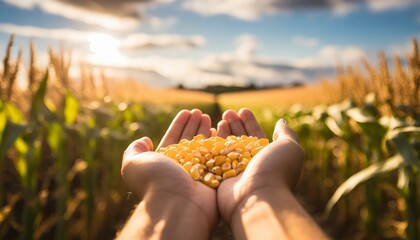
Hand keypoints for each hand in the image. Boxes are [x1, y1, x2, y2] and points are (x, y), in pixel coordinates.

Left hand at [120, 109, 218, 233]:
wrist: (178, 203)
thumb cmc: (156, 180)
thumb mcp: (134, 163)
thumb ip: (135, 149)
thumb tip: (145, 140)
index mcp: (164, 163)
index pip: (172, 139)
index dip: (179, 125)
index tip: (186, 112)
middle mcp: (181, 168)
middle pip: (189, 141)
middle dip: (194, 126)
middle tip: (200, 112)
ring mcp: (199, 172)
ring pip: (203, 147)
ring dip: (206, 131)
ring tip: (209, 117)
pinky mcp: (214, 176)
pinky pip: (217, 156)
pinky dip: (219, 143)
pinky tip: (220, 131)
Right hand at [216, 108, 303, 223]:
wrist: (257, 198)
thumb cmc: (275, 170)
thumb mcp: (289, 148)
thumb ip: (286, 133)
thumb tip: (281, 121)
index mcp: (267, 157)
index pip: (257, 136)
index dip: (250, 122)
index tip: (242, 110)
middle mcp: (251, 165)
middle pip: (241, 140)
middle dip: (235, 125)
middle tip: (227, 112)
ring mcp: (235, 172)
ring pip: (227, 148)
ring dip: (223, 133)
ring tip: (220, 120)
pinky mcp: (220, 179)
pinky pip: (214, 159)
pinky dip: (212, 147)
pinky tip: (209, 134)